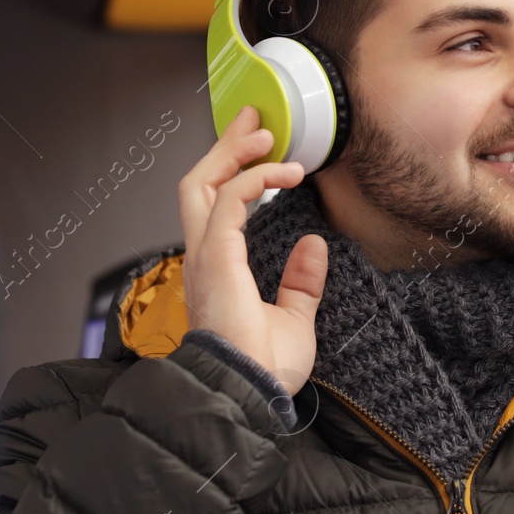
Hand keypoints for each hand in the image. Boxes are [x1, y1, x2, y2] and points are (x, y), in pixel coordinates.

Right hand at [177, 105, 326, 394]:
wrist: (248, 393)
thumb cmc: (263, 369)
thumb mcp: (293, 319)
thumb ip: (300, 283)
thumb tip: (313, 247)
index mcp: (215, 271)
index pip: (214, 207)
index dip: (233, 172)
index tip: (262, 149)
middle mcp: (202, 257)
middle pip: (199, 184)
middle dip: (226, 147)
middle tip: (255, 120)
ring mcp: (204, 255)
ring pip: (204, 183)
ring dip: (235, 153)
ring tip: (267, 133)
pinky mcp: (215, 257)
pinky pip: (230, 200)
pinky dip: (255, 178)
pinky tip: (285, 172)